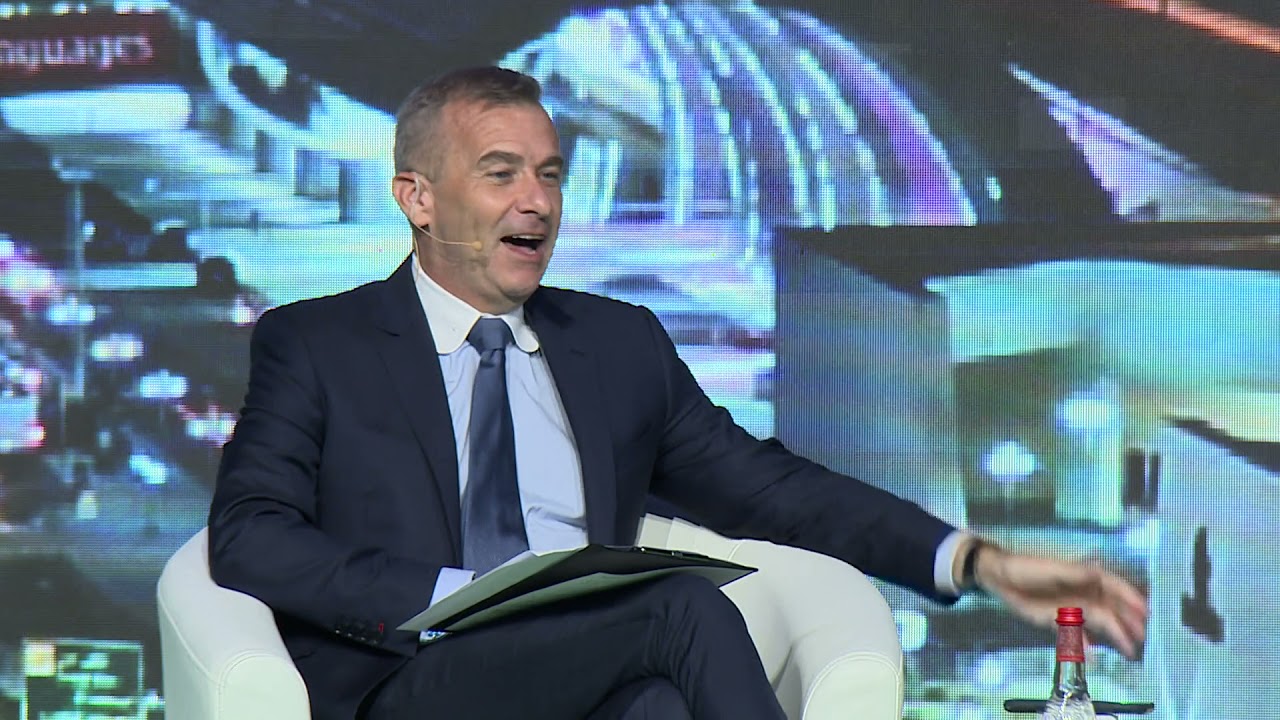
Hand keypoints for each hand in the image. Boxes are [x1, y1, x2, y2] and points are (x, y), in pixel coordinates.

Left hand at [973, 543, 1147, 659]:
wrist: (1000, 577)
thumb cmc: (1027, 566)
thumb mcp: (1053, 568)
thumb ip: (1076, 573)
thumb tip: (1098, 574)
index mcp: (1085, 576)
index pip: (1114, 587)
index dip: (1131, 598)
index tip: (1145, 612)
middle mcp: (1083, 592)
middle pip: (1112, 608)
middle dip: (1128, 622)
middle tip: (1143, 637)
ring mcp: (1072, 608)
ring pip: (1099, 623)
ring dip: (1114, 635)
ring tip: (1130, 650)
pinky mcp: (1059, 621)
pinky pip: (1077, 634)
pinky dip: (1087, 645)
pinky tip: (1094, 656)